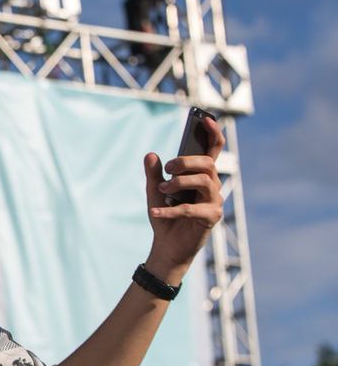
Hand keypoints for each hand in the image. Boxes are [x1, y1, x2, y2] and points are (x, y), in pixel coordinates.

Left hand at [141, 116, 225, 281]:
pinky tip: (155, 211)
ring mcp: (214, 202)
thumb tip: (151, 154)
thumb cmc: (165, 216)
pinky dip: (171, 209)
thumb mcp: (155, 192)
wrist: (166, 246)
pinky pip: (192, 209)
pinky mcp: (211, 218)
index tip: (206, 119)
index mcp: (201, 176)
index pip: (213, 151)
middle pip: (208, 164)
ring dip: (179, 183)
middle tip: (168, 169)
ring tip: (162, 191)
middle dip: (186, 161)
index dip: (213, 134)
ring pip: (205, 181)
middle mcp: (212, 186)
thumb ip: (154, 173)